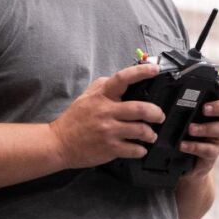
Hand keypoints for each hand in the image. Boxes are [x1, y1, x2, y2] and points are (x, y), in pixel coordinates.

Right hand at [49, 63, 164, 169]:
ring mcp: (108, 131)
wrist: (59, 143)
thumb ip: (104, 86)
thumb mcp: (86, 96)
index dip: (141, 72)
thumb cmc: (75, 119)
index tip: (155, 69)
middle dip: (156, 113)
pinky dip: (141, 150)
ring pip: (140, 130)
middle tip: (159, 116)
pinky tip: (140, 148)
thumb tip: (123, 79)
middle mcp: (106, 112)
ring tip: (151, 135)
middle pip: (140, 109)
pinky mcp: (110, 148)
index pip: (123, 79)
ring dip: (151, 134)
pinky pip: (133, 149)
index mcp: (101, 96)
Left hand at [178, 63, 218, 180]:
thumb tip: (171, 75)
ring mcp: (218, 139)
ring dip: (206, 128)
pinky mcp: (211, 155)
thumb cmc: (186, 134)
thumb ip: (183, 98)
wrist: (183, 164)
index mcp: (215, 109)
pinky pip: (209, 150)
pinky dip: (195, 146)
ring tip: (190, 129)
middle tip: (205, 108)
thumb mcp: (183, 114)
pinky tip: (183, 144)